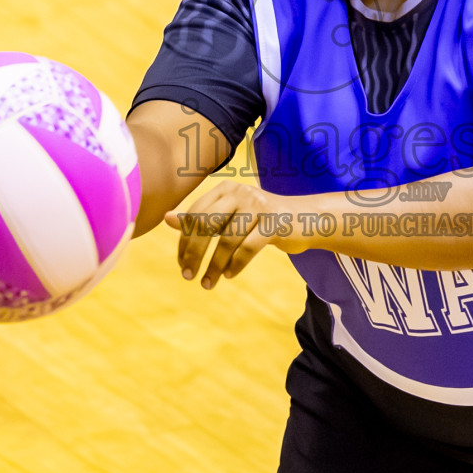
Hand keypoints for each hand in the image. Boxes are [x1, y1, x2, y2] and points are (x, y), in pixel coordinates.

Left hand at [163, 182, 296, 289]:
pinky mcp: (274, 223)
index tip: (181, 263)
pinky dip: (236, 264)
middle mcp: (240, 193)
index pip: (195, 215)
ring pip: (227, 240)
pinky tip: (228, 275)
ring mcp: (259, 206)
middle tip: (187, 275)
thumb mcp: (230, 215)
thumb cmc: (260, 219)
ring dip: (215, 266)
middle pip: (206, 224)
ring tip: (208, 283)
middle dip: (194, 253)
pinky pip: (249, 248)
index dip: (184, 241)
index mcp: (225, 189)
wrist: (305, 219)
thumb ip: (201, 217)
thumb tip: (167, 218)